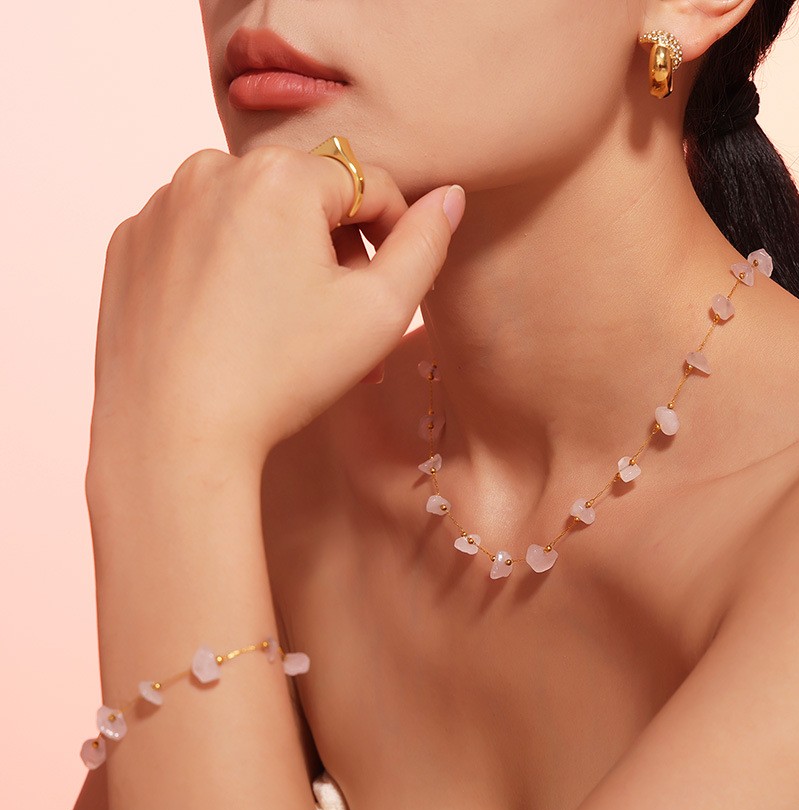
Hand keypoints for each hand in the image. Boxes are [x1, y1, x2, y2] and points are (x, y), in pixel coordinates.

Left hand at [87, 143, 464, 485]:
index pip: (369, 186)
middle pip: (306, 198)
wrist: (172, 433)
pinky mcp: (130, 243)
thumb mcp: (380, 312)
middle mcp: (211, 169)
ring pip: (250, 217)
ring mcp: (161, 205)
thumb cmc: (281, 374)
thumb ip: (425, 245)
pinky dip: (223, 269)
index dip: (394, 237)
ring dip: (280, 257)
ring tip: (286, 328)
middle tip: (339, 323)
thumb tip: (448, 198)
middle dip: (333, 251)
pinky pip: (198, 238)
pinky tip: (231, 325)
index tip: (391, 291)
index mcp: (280, 174)